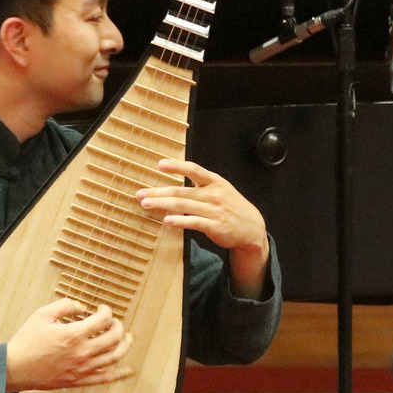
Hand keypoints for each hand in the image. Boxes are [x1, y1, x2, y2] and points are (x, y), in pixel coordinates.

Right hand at [4, 298, 133, 392]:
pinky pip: (105, 378)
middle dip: (118, 326)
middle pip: (114, 337)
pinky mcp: (79, 381)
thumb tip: (82, 307)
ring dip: (125, 346)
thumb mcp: (42, 315)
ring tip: (127, 339)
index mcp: (74, 334)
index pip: (103, 320)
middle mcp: (82, 352)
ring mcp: (82, 368)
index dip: (107, 311)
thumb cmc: (27, 341)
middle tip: (114, 322)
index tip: (103, 309)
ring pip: (114, 357)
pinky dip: (120, 374)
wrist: (15, 368)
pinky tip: (128, 370)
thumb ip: (64, 306)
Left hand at [137, 160, 265, 255]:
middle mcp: (214, 194)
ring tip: (146, 204)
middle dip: (158, 192)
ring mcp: (215, 210)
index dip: (177, 166)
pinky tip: (166, 220)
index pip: (194, 170)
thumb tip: (175, 183)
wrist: (252, 228)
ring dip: (162, 205)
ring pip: (184, 206)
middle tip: (140, 194)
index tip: (160, 164)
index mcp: (215, 182)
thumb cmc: (231, 207)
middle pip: (181, 191)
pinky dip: (179, 221)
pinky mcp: (215, 226)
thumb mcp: (220, 189)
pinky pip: (194, 222)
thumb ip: (200, 185)